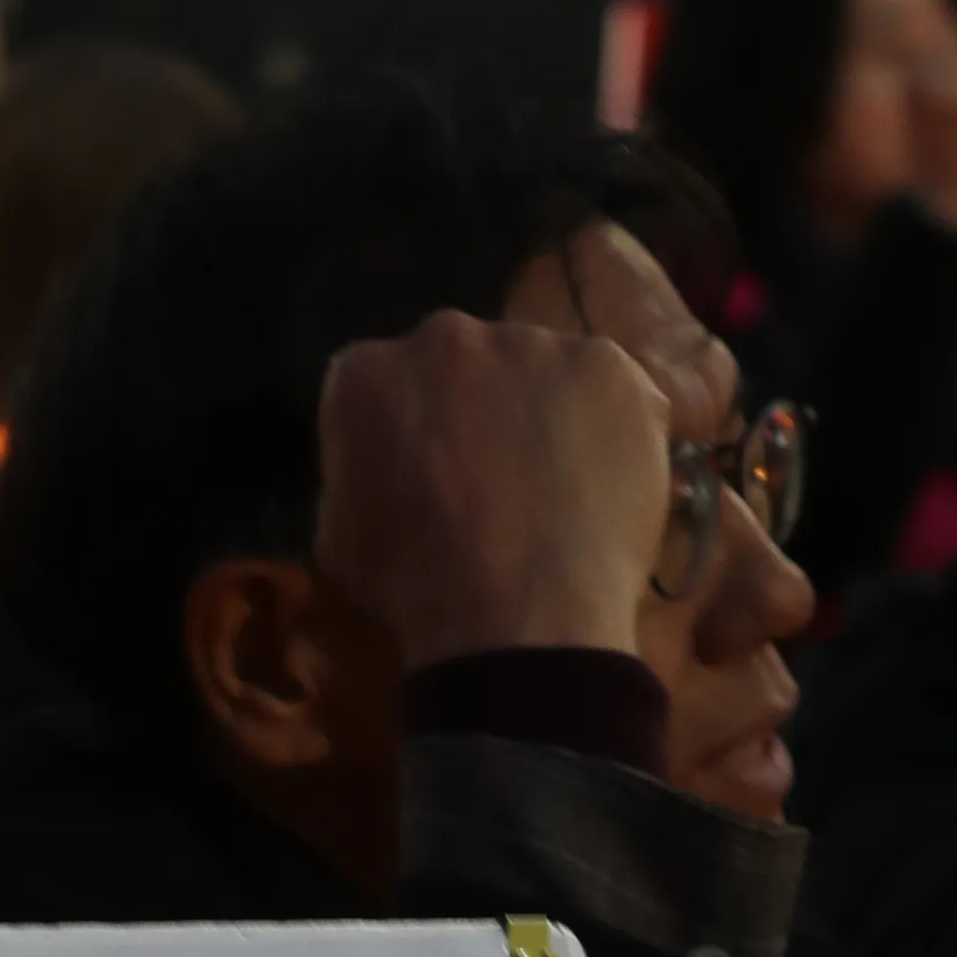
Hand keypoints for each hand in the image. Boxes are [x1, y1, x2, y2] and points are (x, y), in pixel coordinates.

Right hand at [317, 221, 729, 671]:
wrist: (517, 620)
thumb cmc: (418, 595)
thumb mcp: (343, 539)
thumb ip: (361, 473)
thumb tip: (391, 466)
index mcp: (366, 373)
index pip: (388, 385)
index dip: (414, 435)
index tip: (430, 478)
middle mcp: (445, 335)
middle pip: (466, 364)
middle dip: (478, 413)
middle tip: (499, 487)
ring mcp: (531, 343)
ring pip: (541, 373)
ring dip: (546, 417)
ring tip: (560, 497)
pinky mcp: (605, 366)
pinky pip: (612, 393)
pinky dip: (614, 432)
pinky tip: (604, 490)